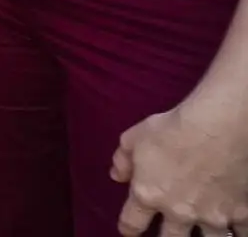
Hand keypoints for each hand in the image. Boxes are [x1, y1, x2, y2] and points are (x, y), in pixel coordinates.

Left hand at [113, 98, 247, 236]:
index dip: (128, 228)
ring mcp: (212, 216)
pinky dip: (240, 232)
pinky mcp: (241, 213)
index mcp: (149, 194)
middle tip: (169, 234)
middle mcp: (179, 212)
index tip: (130, 230)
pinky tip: (238, 229)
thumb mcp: (135, 136)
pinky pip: (243, 233)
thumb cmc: (174, 127)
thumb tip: (118, 176)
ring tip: (207, 234)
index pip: (131, 223)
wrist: (220, 127)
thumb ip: (123, 159)